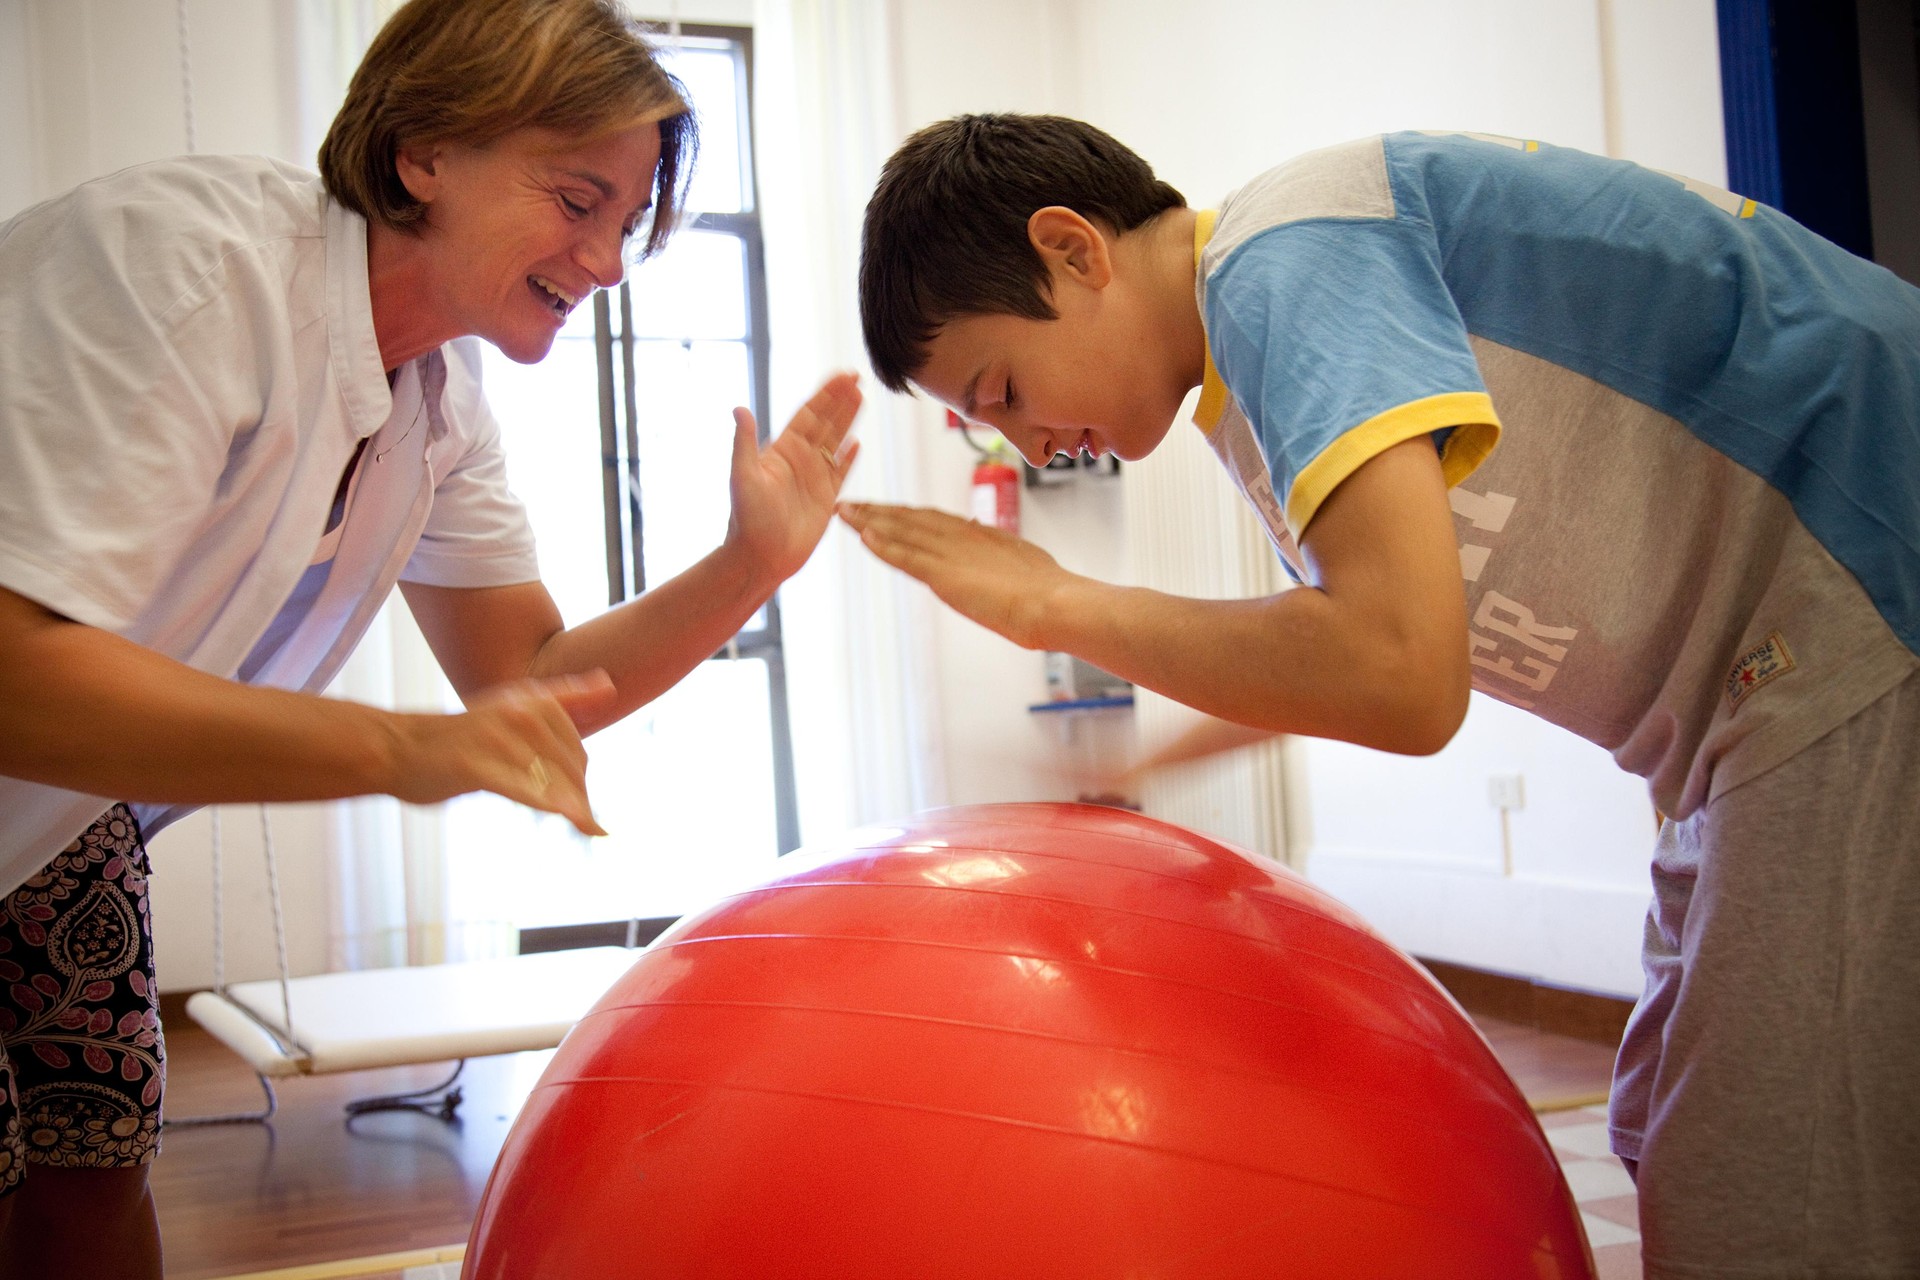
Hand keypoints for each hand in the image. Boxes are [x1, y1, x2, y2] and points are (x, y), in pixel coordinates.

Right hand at [389, 671, 615, 835]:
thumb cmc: (458, 737)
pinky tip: (575, 819)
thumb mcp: (514, 705)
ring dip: (574, 809)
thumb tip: (610, 685)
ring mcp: (497, 739)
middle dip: (579, 800)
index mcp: (531, 701)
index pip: (576, 751)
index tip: (582, 807)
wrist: (396, 748)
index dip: (581, 782)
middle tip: (585, 823)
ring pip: (552, 782)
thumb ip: (565, 697)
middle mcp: (519, 714)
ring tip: (589, 826)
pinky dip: (552, 805)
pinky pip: (523, 789)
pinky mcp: (476, 765)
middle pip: (569, 769)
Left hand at [724, 372, 862, 588]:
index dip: (826, 393)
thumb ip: (744, 443)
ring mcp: (814, 478)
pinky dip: (849, 458)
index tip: (843, 375)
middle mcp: (799, 460)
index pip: (809, 413)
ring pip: (836, 442)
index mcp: (782, 450)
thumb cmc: (748, 520)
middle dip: (841, 400)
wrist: (760, 558)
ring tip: (863, 398)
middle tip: (857, 377)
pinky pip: (840, 472)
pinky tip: (857, 444)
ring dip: (848, 421)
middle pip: (826, 422)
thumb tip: (739, 409)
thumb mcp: (743, 477)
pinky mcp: (825, 499)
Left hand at [836, 501, 1072, 648]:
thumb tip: (979, 527)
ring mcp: (950, 555)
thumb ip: (994, 542)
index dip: (903, 512)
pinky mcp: (945, 575)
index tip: (882, 508)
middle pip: (909, 519)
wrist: (1054, 602)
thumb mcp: (1016, 555)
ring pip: (901, 532)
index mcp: (976, 534)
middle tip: (849, 503)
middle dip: (877, 511)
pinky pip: (906, 557)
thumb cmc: (1046, 588)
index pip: (930, 519)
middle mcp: (959, 538)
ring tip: (844, 512)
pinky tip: (864, 537)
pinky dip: (884, 547)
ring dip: (870, 522)